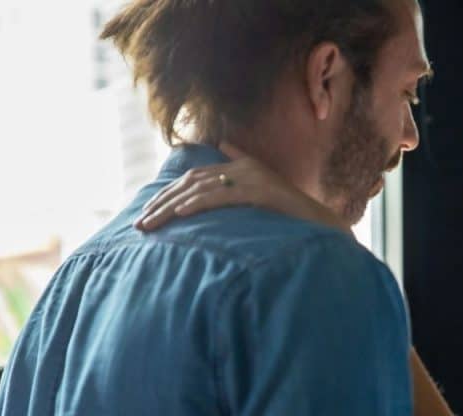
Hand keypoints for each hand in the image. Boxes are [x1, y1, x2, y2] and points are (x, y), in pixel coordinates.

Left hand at [134, 156, 348, 233]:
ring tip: (152, 223)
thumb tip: (224, 144)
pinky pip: (223, 196)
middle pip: (192, 182)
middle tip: (140, 224)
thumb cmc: (292, 216)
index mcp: (241, 168)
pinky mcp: (260, 192)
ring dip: (172, 207)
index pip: (194, 179)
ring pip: (202, 190)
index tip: (148, 214)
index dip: (168, 195)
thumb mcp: (264, 188)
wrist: (321, 225)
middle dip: (162, 203)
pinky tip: (181, 213)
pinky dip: (200, 203)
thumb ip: (242, 163)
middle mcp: (244, 169)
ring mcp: (253, 179)